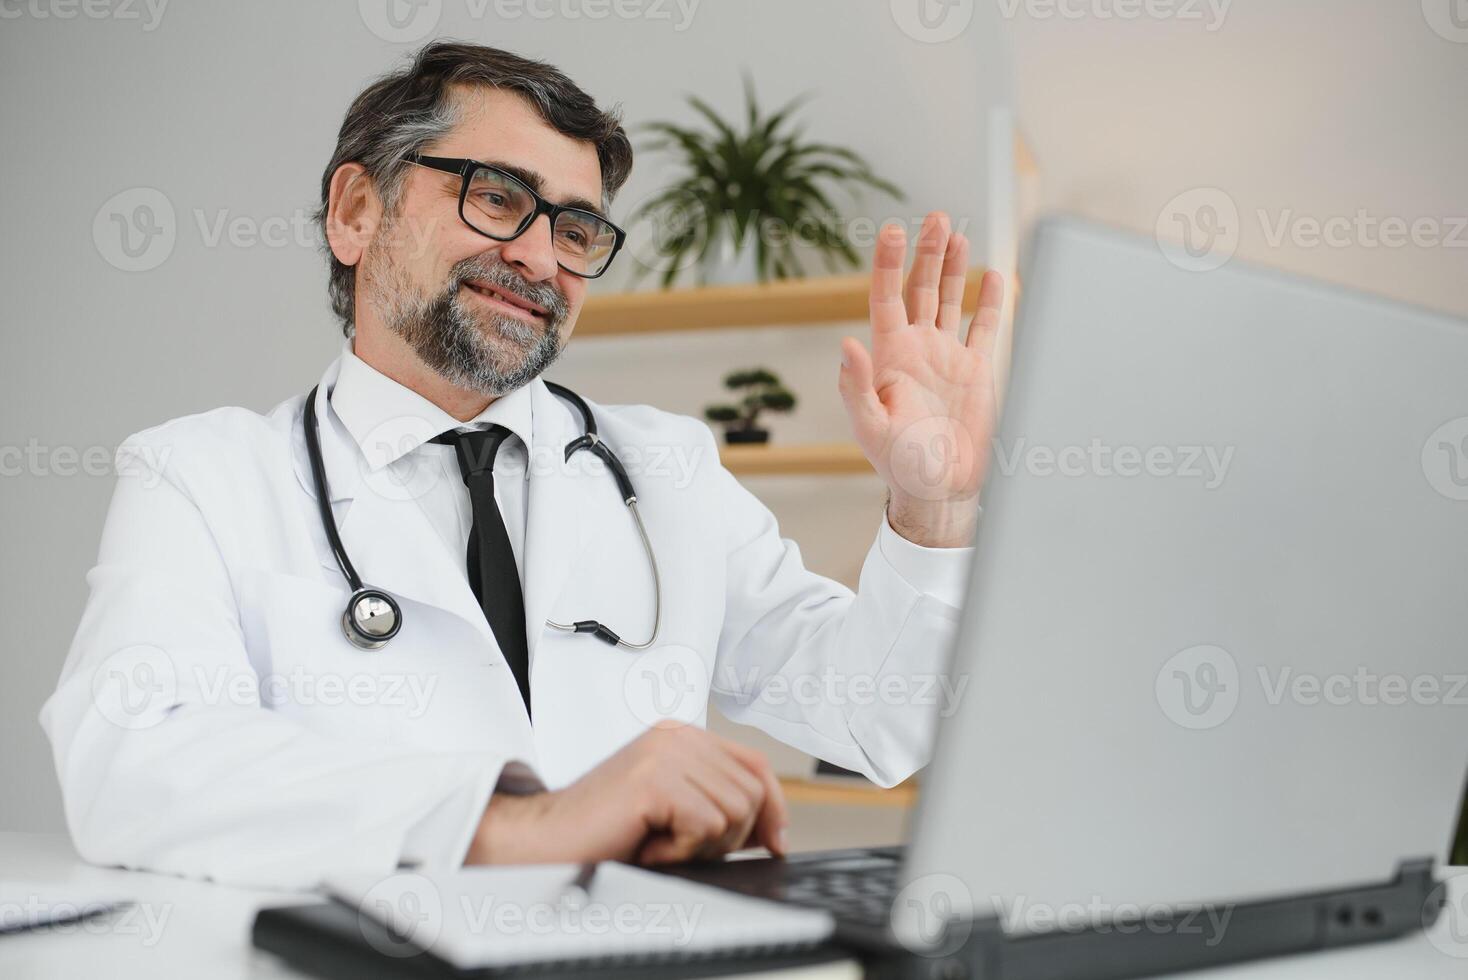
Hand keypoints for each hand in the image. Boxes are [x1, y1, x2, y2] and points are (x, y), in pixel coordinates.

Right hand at [466, 724, 788, 865]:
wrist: (545, 841)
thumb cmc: (604, 832)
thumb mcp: (674, 811)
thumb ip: (718, 805)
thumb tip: (772, 828)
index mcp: (682, 737)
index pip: (754, 763)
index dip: (774, 806)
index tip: (774, 840)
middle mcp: (676, 736)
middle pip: (752, 792)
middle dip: (729, 836)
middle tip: (680, 846)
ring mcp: (665, 753)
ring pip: (735, 812)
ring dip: (702, 846)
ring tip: (660, 844)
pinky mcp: (654, 780)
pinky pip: (706, 825)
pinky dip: (681, 852)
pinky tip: (649, 847)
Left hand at [838, 212, 1005, 547]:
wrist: (940, 490)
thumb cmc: (899, 465)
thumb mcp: (871, 429)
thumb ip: (857, 388)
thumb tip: (846, 345)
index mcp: (888, 356)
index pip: (886, 297)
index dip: (888, 263)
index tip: (893, 229)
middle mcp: (916, 349)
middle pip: (919, 288)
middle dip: (925, 252)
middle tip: (935, 217)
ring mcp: (946, 356)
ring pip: (951, 298)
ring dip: (953, 266)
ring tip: (956, 231)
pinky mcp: (976, 370)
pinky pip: (984, 327)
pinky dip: (991, 301)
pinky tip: (994, 275)